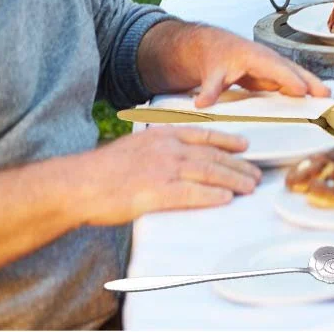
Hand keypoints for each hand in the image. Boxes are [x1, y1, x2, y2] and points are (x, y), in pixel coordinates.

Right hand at [76, 126, 262, 224]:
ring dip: (233, 180)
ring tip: (249, 187)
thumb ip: (158, 149)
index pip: (204, 134)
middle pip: (212, 155)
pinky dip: (212, 195)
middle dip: (237, 164)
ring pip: (209, 172)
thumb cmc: (102, 170)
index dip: (228, 140)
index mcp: (163, 134)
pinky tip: (226, 198)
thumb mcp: (135, 146)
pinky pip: (192, 193)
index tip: (245, 145)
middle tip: (255, 173)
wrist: (78, 183)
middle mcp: (168, 147)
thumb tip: (176, 158)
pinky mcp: (157, 191)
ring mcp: (164, 168)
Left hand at [190, 28, 329, 106]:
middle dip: (309, 80)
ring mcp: (271, 67)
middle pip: (292, 70)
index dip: (289, 79)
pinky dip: (301, 89)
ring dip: (310, 85)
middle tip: (324, 93)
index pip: (276, 68)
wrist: (212, 46)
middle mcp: (268, 60)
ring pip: (294, 75)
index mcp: (256, 57)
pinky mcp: (270, 76)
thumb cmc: (215, 55)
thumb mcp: (211, 73)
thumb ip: (210, 88)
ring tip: (325, 97)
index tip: (302, 90)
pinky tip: (309, 100)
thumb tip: (204, 103)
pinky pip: (288, 82)